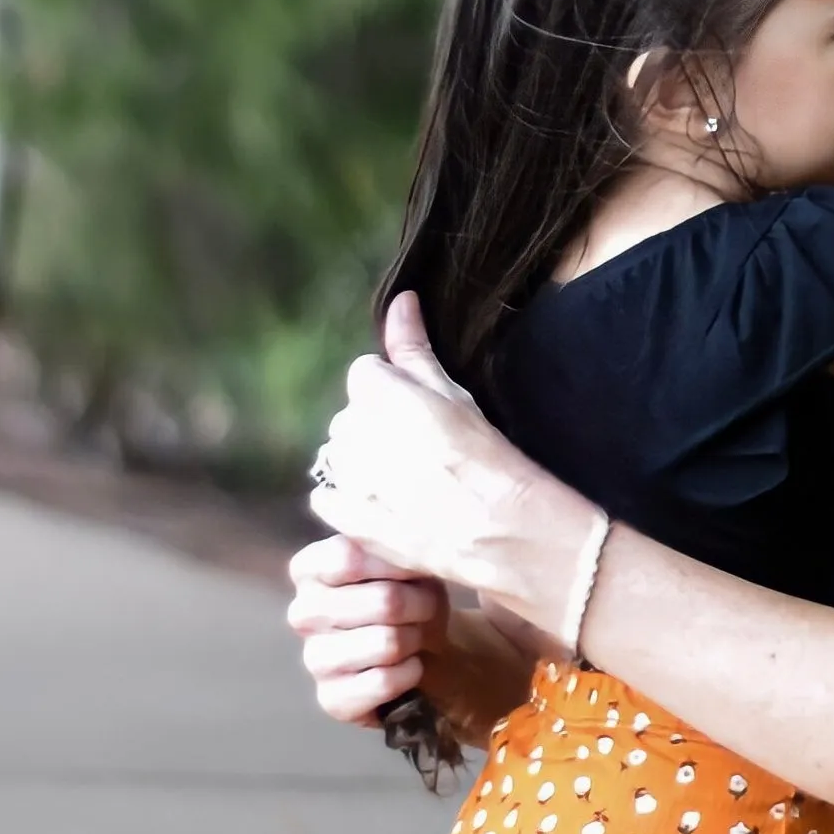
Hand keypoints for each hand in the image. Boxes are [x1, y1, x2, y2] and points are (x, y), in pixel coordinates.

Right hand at [287, 533, 451, 725]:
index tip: (416, 569)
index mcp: (311, 568)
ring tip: (415, 636)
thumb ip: (397, 548)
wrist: (426, 652)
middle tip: (425, 607)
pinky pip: (386, 682)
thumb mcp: (410, 561)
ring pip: (388, 643)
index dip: (398, 564)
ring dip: (417, 639)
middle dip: (421, 605)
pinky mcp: (331, 699)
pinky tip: (408, 667)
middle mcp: (302, 612)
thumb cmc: (412, 595)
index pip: (350, 556)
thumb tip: (407, 544)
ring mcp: (313, 659)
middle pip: (383, 601)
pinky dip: (411, 673)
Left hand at [307, 293, 602, 643]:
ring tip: (412, 483)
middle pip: (352, 414)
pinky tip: (388, 507)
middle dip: (380, 427)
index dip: (395, 391)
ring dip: (365, 463)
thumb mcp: (457, 395)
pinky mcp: (348, 520)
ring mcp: (350, 480)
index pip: (366, 373)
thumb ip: (415, 347)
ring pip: (340, 455)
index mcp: (383, 396)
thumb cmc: (490, 459)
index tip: (425, 414)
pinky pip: (327, 497)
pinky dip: (349, 500)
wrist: (505, 534)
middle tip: (425, 452)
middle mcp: (359, 434)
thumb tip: (400, 300)